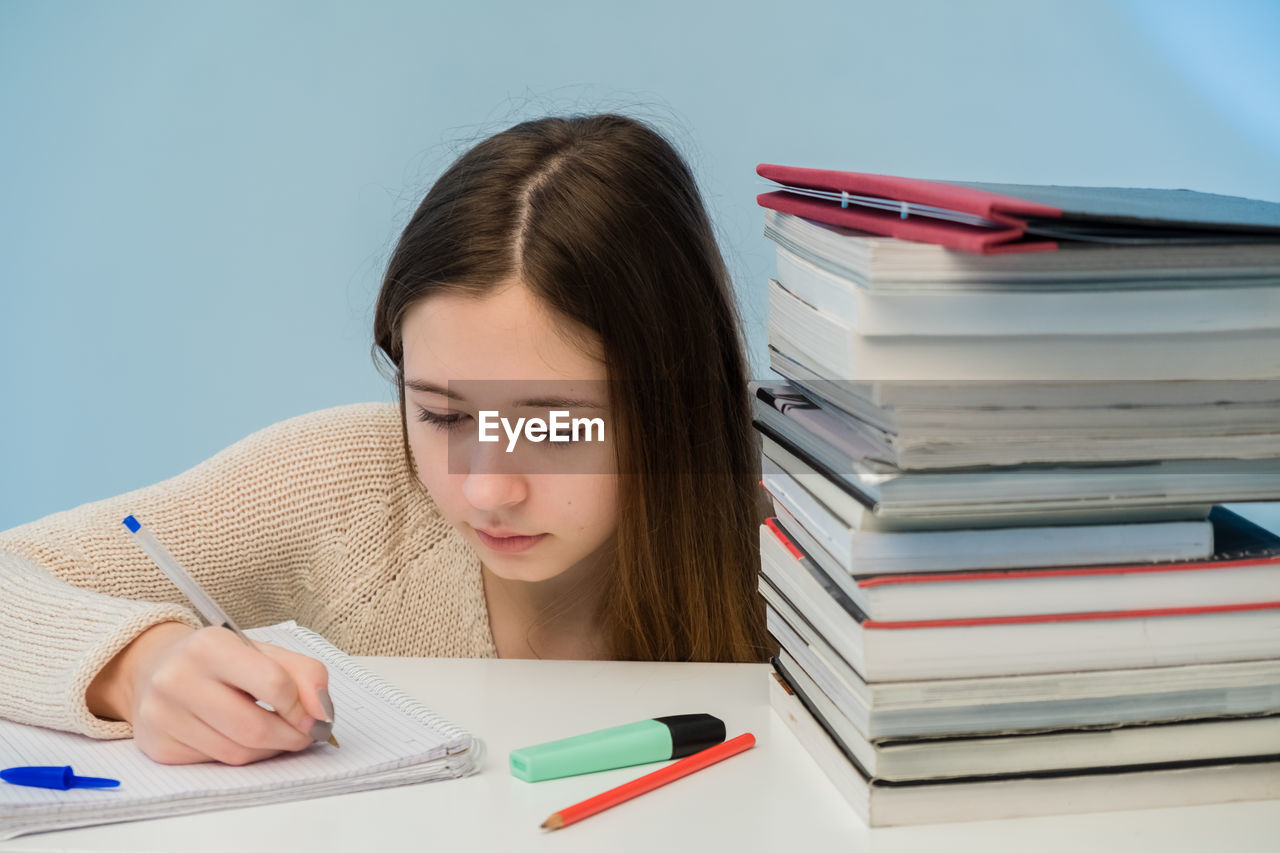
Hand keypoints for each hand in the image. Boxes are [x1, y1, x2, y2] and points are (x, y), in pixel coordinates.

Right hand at [89, 622, 332, 765]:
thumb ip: (305, 674)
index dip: (303, 706)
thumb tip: (323, 713)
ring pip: (235, 753)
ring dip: (269, 751)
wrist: (158, 668)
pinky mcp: (158, 745)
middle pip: (253, 728)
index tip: (315, 715)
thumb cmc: (222, 661)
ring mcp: (162, 714)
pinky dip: (241, 756)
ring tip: (278, 736)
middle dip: (291, 737)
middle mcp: (178, 678)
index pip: (273, 683)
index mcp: (210, 646)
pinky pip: (215, 762)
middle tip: (305, 735)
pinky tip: (243, 739)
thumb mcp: (264, 653)